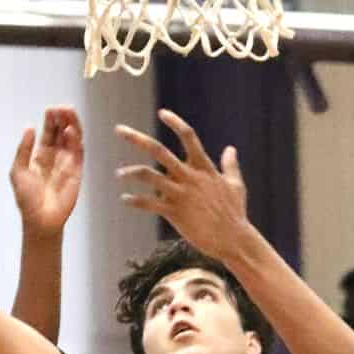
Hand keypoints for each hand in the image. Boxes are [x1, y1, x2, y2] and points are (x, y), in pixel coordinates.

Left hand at [10, 106, 83, 237]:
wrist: (40, 219)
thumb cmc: (27, 199)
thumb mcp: (18, 171)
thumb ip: (23, 149)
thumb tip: (29, 127)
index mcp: (40, 155)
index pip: (48, 132)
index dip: (50, 120)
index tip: (51, 110)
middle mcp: (56, 156)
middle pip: (62, 132)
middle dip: (63, 118)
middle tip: (62, 108)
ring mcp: (67, 163)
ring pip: (73, 139)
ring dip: (72, 125)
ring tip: (69, 113)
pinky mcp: (76, 171)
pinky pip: (78, 152)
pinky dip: (76, 141)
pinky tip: (71, 131)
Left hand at [115, 110, 250, 258]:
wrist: (232, 239)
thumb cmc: (235, 213)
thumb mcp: (235, 185)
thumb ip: (230, 165)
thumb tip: (231, 149)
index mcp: (203, 167)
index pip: (188, 137)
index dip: (175, 123)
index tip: (162, 113)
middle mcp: (189, 177)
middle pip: (159, 151)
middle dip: (137, 139)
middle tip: (118, 129)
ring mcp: (180, 194)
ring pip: (149, 177)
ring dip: (131, 173)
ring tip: (118, 173)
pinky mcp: (174, 213)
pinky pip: (149, 204)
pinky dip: (135, 201)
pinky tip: (125, 199)